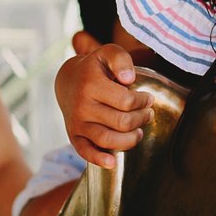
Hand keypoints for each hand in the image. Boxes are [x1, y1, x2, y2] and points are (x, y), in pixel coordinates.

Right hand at [57, 32, 145, 166]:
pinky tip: (113, 162)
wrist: (67, 81)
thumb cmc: (94, 68)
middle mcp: (82, 106)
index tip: (148, 99)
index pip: (126, 101)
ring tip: (139, 132)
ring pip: (108, 139)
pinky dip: (100, 159)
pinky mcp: (74, 136)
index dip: (143, 102)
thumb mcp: (107, 54)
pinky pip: (86, 152)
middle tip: (147, 114)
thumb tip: (129, 79)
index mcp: (91, 85)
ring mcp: (77, 123)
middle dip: (141, 119)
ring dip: (130, 139)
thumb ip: (121, 59)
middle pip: (121, 122)